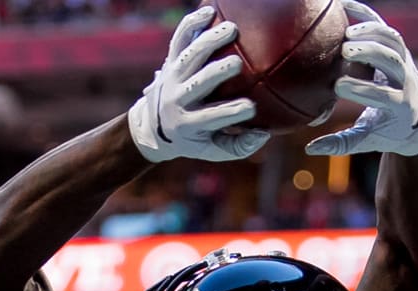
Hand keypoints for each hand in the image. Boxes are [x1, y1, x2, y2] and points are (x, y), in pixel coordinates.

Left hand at [128, 6, 270, 162]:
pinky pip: (179, 37)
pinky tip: (210, 10)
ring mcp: (172, 77)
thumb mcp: (212, 150)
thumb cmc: (193, 139)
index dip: (231, 113)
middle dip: (216, 73)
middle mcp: (177, 99)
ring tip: (232, 29)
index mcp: (188, 124)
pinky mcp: (170, 60)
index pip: (212, 118)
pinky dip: (191, 23)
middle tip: (237, 64)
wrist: (153, 126)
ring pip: (189, 56)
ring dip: (209, 41)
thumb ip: (238, 146)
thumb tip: (264, 134)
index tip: (252, 107)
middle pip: (198, 83)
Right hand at [305, 0, 417, 156]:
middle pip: (394, 62)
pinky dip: (365, 14)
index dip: (362, 90)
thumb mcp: (367, 139)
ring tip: (345, 34)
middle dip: (371, 54)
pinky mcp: (397, 47)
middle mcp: (408, 81)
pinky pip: (384, 26)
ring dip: (371, 33)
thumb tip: (310, 149)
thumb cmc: (386, 131)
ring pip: (394, 41)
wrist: (416, 117)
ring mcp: (405, 61)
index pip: (385, 97)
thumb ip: (342, 144)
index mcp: (402, 107)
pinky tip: (342, 5)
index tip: (338, 87)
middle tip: (344, 52)